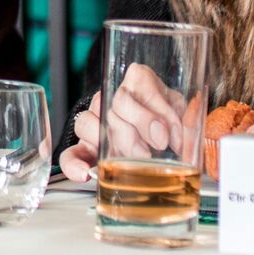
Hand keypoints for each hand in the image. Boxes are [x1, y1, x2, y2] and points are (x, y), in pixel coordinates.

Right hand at [56, 64, 196, 179]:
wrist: (153, 140)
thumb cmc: (167, 121)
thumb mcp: (180, 115)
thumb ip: (183, 123)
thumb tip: (182, 140)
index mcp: (138, 81)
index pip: (140, 83)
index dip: (153, 110)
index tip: (165, 134)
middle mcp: (111, 95)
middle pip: (118, 103)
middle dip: (139, 127)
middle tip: (155, 147)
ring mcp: (93, 120)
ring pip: (89, 122)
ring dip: (112, 142)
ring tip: (134, 158)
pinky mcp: (83, 146)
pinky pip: (70, 153)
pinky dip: (74, 163)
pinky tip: (85, 173)